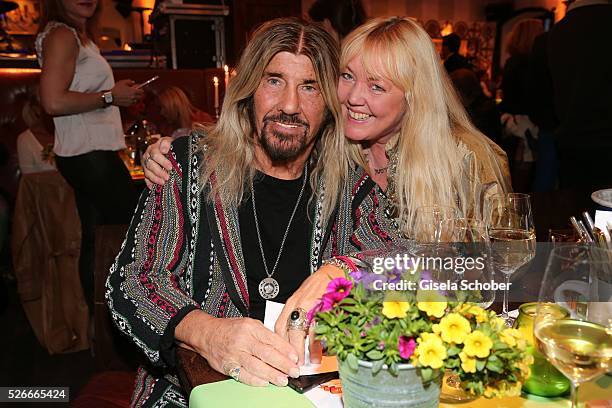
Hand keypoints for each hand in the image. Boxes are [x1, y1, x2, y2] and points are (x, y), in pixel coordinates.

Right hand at [110, 79, 143, 106]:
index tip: (139, 89)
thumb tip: (133, 82)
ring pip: (137, 100)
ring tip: (131, 96)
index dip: (140, 89)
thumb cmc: (116, 89)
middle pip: (140, 97)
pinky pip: (132, 103)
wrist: (111, 97)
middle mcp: (133, 97)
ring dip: (135, 98)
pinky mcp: (128, 105)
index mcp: (133, 91)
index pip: (141, 91)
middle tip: (136, 92)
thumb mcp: (122, 82)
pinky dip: (132, 101)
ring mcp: (131, 102)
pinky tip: (127, 99)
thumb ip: (129, 81)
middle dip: (139, 94)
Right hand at [142, 137, 172, 188]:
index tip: (170, 166)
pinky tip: (154, 187)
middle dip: (159, 172)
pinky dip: (150, 183)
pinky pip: (146, 179)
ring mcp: (146, 165)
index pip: (155, 155)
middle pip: (151, 165)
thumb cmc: (168, 146)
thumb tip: (163, 149)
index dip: (163, 161)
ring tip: (163, 182)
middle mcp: (148, 157)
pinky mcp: (146, 172)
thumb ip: (166, 142)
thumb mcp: (169, 140)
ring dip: (155, 178)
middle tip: (167, 177)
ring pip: (147, 173)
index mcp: (153, 148)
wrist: (165, 149)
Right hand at [184, 311, 299, 385]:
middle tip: (294, 371)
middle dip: (283, 364)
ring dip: (272, 375)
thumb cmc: (230, 329)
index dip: (286, 350)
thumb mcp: (249, 324)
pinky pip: (243, 375)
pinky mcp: (228, 366)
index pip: (272, 339)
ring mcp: (235, 354)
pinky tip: (265, 382)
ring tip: (283, 380)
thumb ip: (265, 335)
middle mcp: (243, 340)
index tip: (295, 358)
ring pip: (256, 367)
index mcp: (251, 328)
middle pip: (267, 354)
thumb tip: (284, 348)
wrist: (207, 333)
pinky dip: (255, 380)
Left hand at [275, 264, 344, 364]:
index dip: (280, 343)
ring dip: (305, 351)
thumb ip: (298, 313)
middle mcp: (299, 305)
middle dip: (291, 351)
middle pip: (290, 332)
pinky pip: (320, 330)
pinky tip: (321, 352)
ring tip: (308, 362)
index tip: (282, 354)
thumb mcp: (303, 297)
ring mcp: (312, 307)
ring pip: (304, 333)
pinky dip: (320, 344)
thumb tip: (296, 334)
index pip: (279, 326)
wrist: (334, 271)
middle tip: (294, 364)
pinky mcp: (325, 309)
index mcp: (292, 303)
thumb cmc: (319, 285)